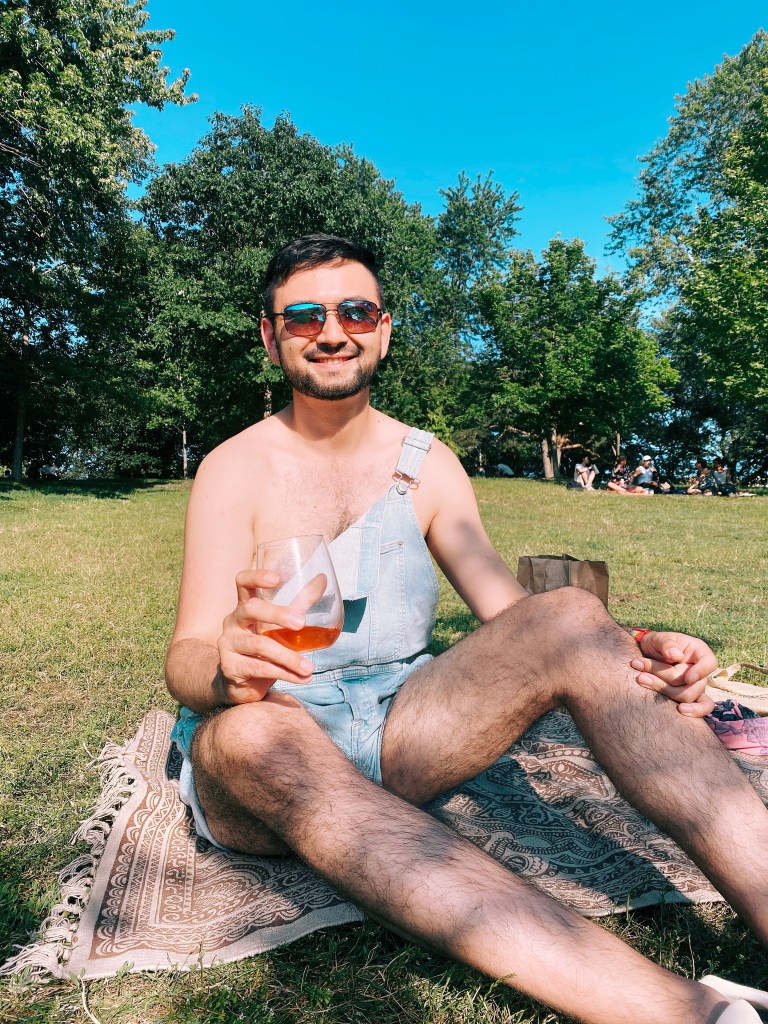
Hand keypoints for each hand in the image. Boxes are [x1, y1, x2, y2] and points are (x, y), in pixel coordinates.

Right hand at [217, 568, 314, 703]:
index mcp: (245, 606)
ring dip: (288, 657)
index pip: (242, 582)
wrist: (242, 684)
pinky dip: (284, 673)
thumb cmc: (264, 647)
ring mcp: (228, 644)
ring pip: (259, 645)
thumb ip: (300, 603)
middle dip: (277, 614)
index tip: (277, 578)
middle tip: (301, 624)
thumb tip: (322, 579)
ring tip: (309, 668)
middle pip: (251, 609)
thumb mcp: (280, 624)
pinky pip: (259, 668)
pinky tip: (301, 678)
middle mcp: (233, 621)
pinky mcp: (230, 667)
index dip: (256, 577)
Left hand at [631, 631, 716, 716]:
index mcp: (698, 651)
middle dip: (664, 676)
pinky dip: (692, 711)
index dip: (701, 671)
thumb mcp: (658, 638)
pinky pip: (700, 708)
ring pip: (687, 695)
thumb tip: (676, 656)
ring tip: (640, 678)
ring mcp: (696, 685)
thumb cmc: (655, 643)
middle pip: (691, 683)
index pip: (709, 663)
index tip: (688, 677)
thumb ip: (666, 643)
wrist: (646, 655)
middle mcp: (700, 670)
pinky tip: (679, 710)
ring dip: (662, 688)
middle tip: (639, 665)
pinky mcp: (689, 696)